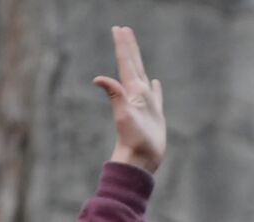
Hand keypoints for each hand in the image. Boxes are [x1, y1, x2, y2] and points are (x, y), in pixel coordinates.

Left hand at [94, 27, 164, 173]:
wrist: (139, 159)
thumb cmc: (133, 139)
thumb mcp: (123, 115)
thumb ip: (114, 94)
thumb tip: (97, 79)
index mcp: (131, 91)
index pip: (126, 63)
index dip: (123, 45)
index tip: (119, 29)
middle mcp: (137, 94)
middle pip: (133, 65)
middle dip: (128, 47)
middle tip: (123, 30)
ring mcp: (146, 104)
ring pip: (143, 76)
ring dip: (139, 62)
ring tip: (135, 50)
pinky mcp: (155, 115)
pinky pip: (156, 95)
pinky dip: (156, 87)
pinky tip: (155, 82)